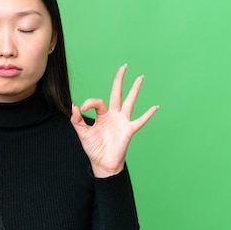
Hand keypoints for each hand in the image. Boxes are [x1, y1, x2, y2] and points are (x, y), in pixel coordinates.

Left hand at [71, 63, 157, 177]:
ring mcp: (122, 121)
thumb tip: (74, 106)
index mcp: (101, 115)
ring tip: (141, 77)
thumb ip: (77, 120)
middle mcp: (113, 115)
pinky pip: (140, 120)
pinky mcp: (129, 130)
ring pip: (130, 102)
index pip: (97, 102)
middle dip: (119, 80)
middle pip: (117, 93)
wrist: (102, 163)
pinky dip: (148, 114)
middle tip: (124, 66)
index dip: (89, 103)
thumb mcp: (82, 133)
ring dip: (135, 89)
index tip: (81, 109)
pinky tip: (155, 106)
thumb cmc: (94, 148)